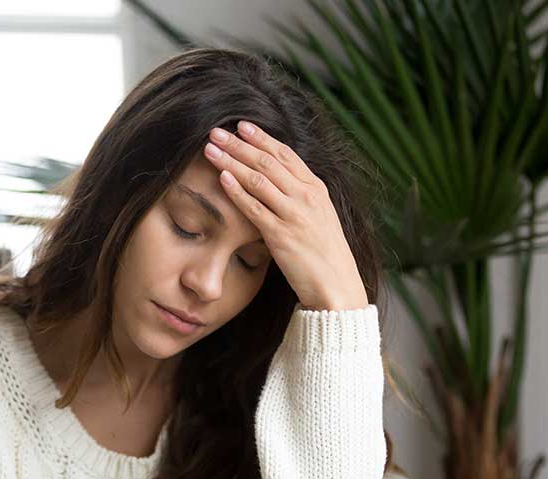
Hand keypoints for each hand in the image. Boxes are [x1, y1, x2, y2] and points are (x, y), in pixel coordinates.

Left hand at [203, 121, 367, 311]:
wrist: (337, 285)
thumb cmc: (325, 254)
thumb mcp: (320, 217)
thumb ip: (301, 197)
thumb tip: (279, 181)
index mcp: (316, 189)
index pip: (286, 154)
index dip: (262, 138)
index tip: (241, 125)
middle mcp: (306, 197)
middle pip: (268, 162)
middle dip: (239, 144)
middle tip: (216, 132)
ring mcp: (294, 215)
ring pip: (258, 180)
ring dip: (232, 162)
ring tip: (211, 149)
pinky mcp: (281, 235)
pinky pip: (254, 208)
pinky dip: (237, 191)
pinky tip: (222, 178)